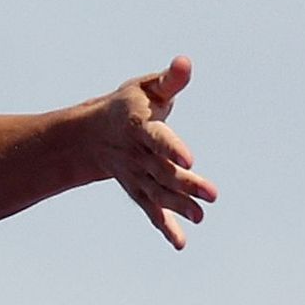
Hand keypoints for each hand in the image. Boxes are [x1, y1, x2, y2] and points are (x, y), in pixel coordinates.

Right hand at [86, 57, 216, 247]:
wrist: (92, 134)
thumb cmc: (129, 105)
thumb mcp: (146, 88)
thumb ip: (170, 80)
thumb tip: (186, 61)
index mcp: (139, 126)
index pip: (157, 138)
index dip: (172, 149)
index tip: (190, 160)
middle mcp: (137, 154)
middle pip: (162, 171)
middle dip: (186, 184)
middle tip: (212, 195)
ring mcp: (137, 175)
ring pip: (158, 193)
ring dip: (179, 206)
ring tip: (200, 216)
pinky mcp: (139, 191)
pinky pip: (151, 211)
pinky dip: (164, 226)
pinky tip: (180, 243)